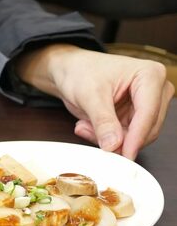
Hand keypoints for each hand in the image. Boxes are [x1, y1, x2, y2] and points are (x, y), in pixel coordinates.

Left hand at [15, 44, 173, 159]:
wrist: (69, 71)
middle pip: (148, 127)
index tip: (124, 154)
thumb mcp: (89, 95)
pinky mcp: (136, 116)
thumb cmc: (80, 71)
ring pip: (137, 136)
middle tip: (89, 133)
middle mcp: (155, 89)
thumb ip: (103, 121)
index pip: (149, 113)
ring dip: (110, 138)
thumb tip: (114, 145)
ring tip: (85, 126)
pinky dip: (107, 137)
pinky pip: (127, 137)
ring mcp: (147, 104)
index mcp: (150, 74)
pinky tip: (88, 126)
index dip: (136, 137)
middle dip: (119, 138)